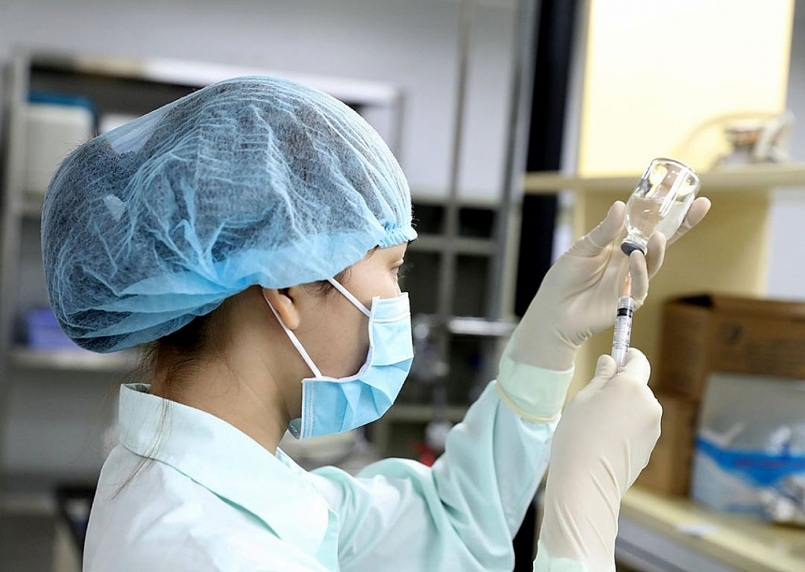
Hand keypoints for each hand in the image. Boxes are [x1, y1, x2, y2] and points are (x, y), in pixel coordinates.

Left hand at [509, 197, 709, 369]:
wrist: (553, 311)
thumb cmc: (564, 278)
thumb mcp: (582, 249)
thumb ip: (604, 231)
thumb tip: (621, 206)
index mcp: (619, 244)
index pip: (647, 225)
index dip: (665, 212)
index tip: (686, 194)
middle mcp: (629, 260)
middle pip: (661, 241)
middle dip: (681, 225)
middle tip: (698, 207)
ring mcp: (630, 280)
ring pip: (654, 262)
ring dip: (658, 250)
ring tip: (658, 237)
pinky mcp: (627, 300)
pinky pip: (640, 285)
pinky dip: (640, 272)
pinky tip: (636, 258)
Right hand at [535, 349, 660, 569]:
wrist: (586, 482)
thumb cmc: (578, 436)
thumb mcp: (583, 398)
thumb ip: (601, 377)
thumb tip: (611, 362)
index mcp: (632, 387)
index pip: (638, 360)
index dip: (627, 356)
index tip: (615, 359)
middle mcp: (649, 404)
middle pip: (637, 386)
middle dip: (620, 388)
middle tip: (594, 402)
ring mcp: (653, 428)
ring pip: (638, 408)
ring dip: (623, 409)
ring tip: (597, 427)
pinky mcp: (651, 447)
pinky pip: (639, 427)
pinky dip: (626, 428)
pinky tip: (605, 442)